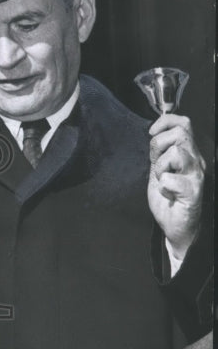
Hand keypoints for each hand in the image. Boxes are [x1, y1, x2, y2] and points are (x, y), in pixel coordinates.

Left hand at [148, 114, 205, 260]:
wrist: (176, 226)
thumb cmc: (169, 197)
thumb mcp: (159, 168)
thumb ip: (159, 151)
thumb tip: (154, 131)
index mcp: (188, 154)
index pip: (184, 123)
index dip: (165, 122)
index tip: (152, 132)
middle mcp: (196, 162)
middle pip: (181, 133)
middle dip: (160, 144)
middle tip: (157, 163)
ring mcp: (196, 177)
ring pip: (177, 153)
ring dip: (161, 166)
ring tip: (162, 179)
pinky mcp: (192, 193)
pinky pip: (172, 179)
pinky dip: (163, 185)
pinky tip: (167, 193)